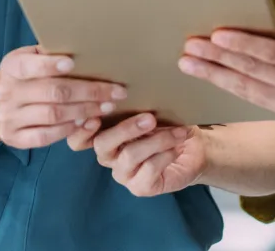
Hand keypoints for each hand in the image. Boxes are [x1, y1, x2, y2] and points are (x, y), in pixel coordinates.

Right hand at [0, 46, 127, 148]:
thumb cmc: (30, 74)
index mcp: (12, 66)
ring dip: (85, 110)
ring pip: (53, 115)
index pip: (29, 65)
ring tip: (107, 106)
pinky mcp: (13, 138)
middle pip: (52, 92)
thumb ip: (52, 52)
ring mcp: (9, 117)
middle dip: (88, 91)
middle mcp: (8, 92)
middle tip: (115, 91)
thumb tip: (87, 45)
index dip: (49, 65)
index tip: (73, 63)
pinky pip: (44, 136)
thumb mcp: (33, 57)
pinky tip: (87, 122)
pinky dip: (68, 130)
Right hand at [68, 113, 206, 196]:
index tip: (93, 115)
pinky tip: (176, 147)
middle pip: (101, 145)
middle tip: (150, 118)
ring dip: (156, 140)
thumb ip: (137, 103)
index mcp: (106, 133)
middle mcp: (109, 155)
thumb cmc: (169, 122)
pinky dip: (164, 155)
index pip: (79, 138)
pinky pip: (147, 170)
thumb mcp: (153, 108)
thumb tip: (135, 87)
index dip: (80, 130)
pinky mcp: (140, 187)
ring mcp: (123, 173)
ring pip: (128, 156)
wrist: (195, 148)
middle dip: (125, 129)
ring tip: (176, 132)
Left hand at [178, 22, 274, 139]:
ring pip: (246, 90)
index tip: (216, 34)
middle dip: (217, 59)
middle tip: (190, 48)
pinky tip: (211, 79)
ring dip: (215, 76)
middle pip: (251, 72)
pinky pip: (252, 100)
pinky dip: (229, 89)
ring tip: (189, 64)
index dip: (242, 44)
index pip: (271, 54)